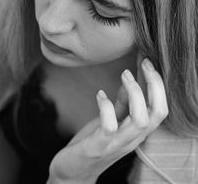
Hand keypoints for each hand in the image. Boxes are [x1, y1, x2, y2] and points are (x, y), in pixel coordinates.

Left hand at [47, 57, 167, 183]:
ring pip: (140, 121)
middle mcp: (132, 139)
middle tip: (144, 65)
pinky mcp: (97, 146)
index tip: (148, 64)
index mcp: (137, 132)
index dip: (158, 85)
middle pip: (156, 114)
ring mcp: (116, 143)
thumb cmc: (94, 142)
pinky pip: (109, 126)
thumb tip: (129, 80)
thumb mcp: (113, 120)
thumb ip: (123, 104)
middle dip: (154, 85)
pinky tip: (100, 95)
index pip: (160, 109)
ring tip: (125, 74)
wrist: (73, 171)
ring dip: (135, 93)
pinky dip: (106, 106)